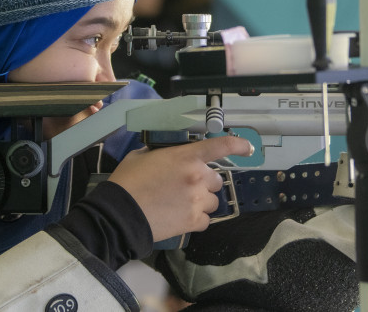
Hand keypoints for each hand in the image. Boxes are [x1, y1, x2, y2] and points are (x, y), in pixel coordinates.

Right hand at [109, 137, 253, 241]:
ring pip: (213, 200)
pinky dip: (197, 218)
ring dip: (202, 201)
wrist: (120, 214)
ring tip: (180, 204)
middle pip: (215, 179)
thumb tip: (167, 155)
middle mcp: (198, 177)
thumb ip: (161, 153)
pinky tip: (180, 216)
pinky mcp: (194, 221)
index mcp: (187, 156)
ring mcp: (198, 200)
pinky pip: (206, 219)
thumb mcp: (142, 156)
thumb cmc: (128, 182)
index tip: (248, 148)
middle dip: (204, 182)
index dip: (238, 145)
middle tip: (184, 186)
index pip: (221, 146)